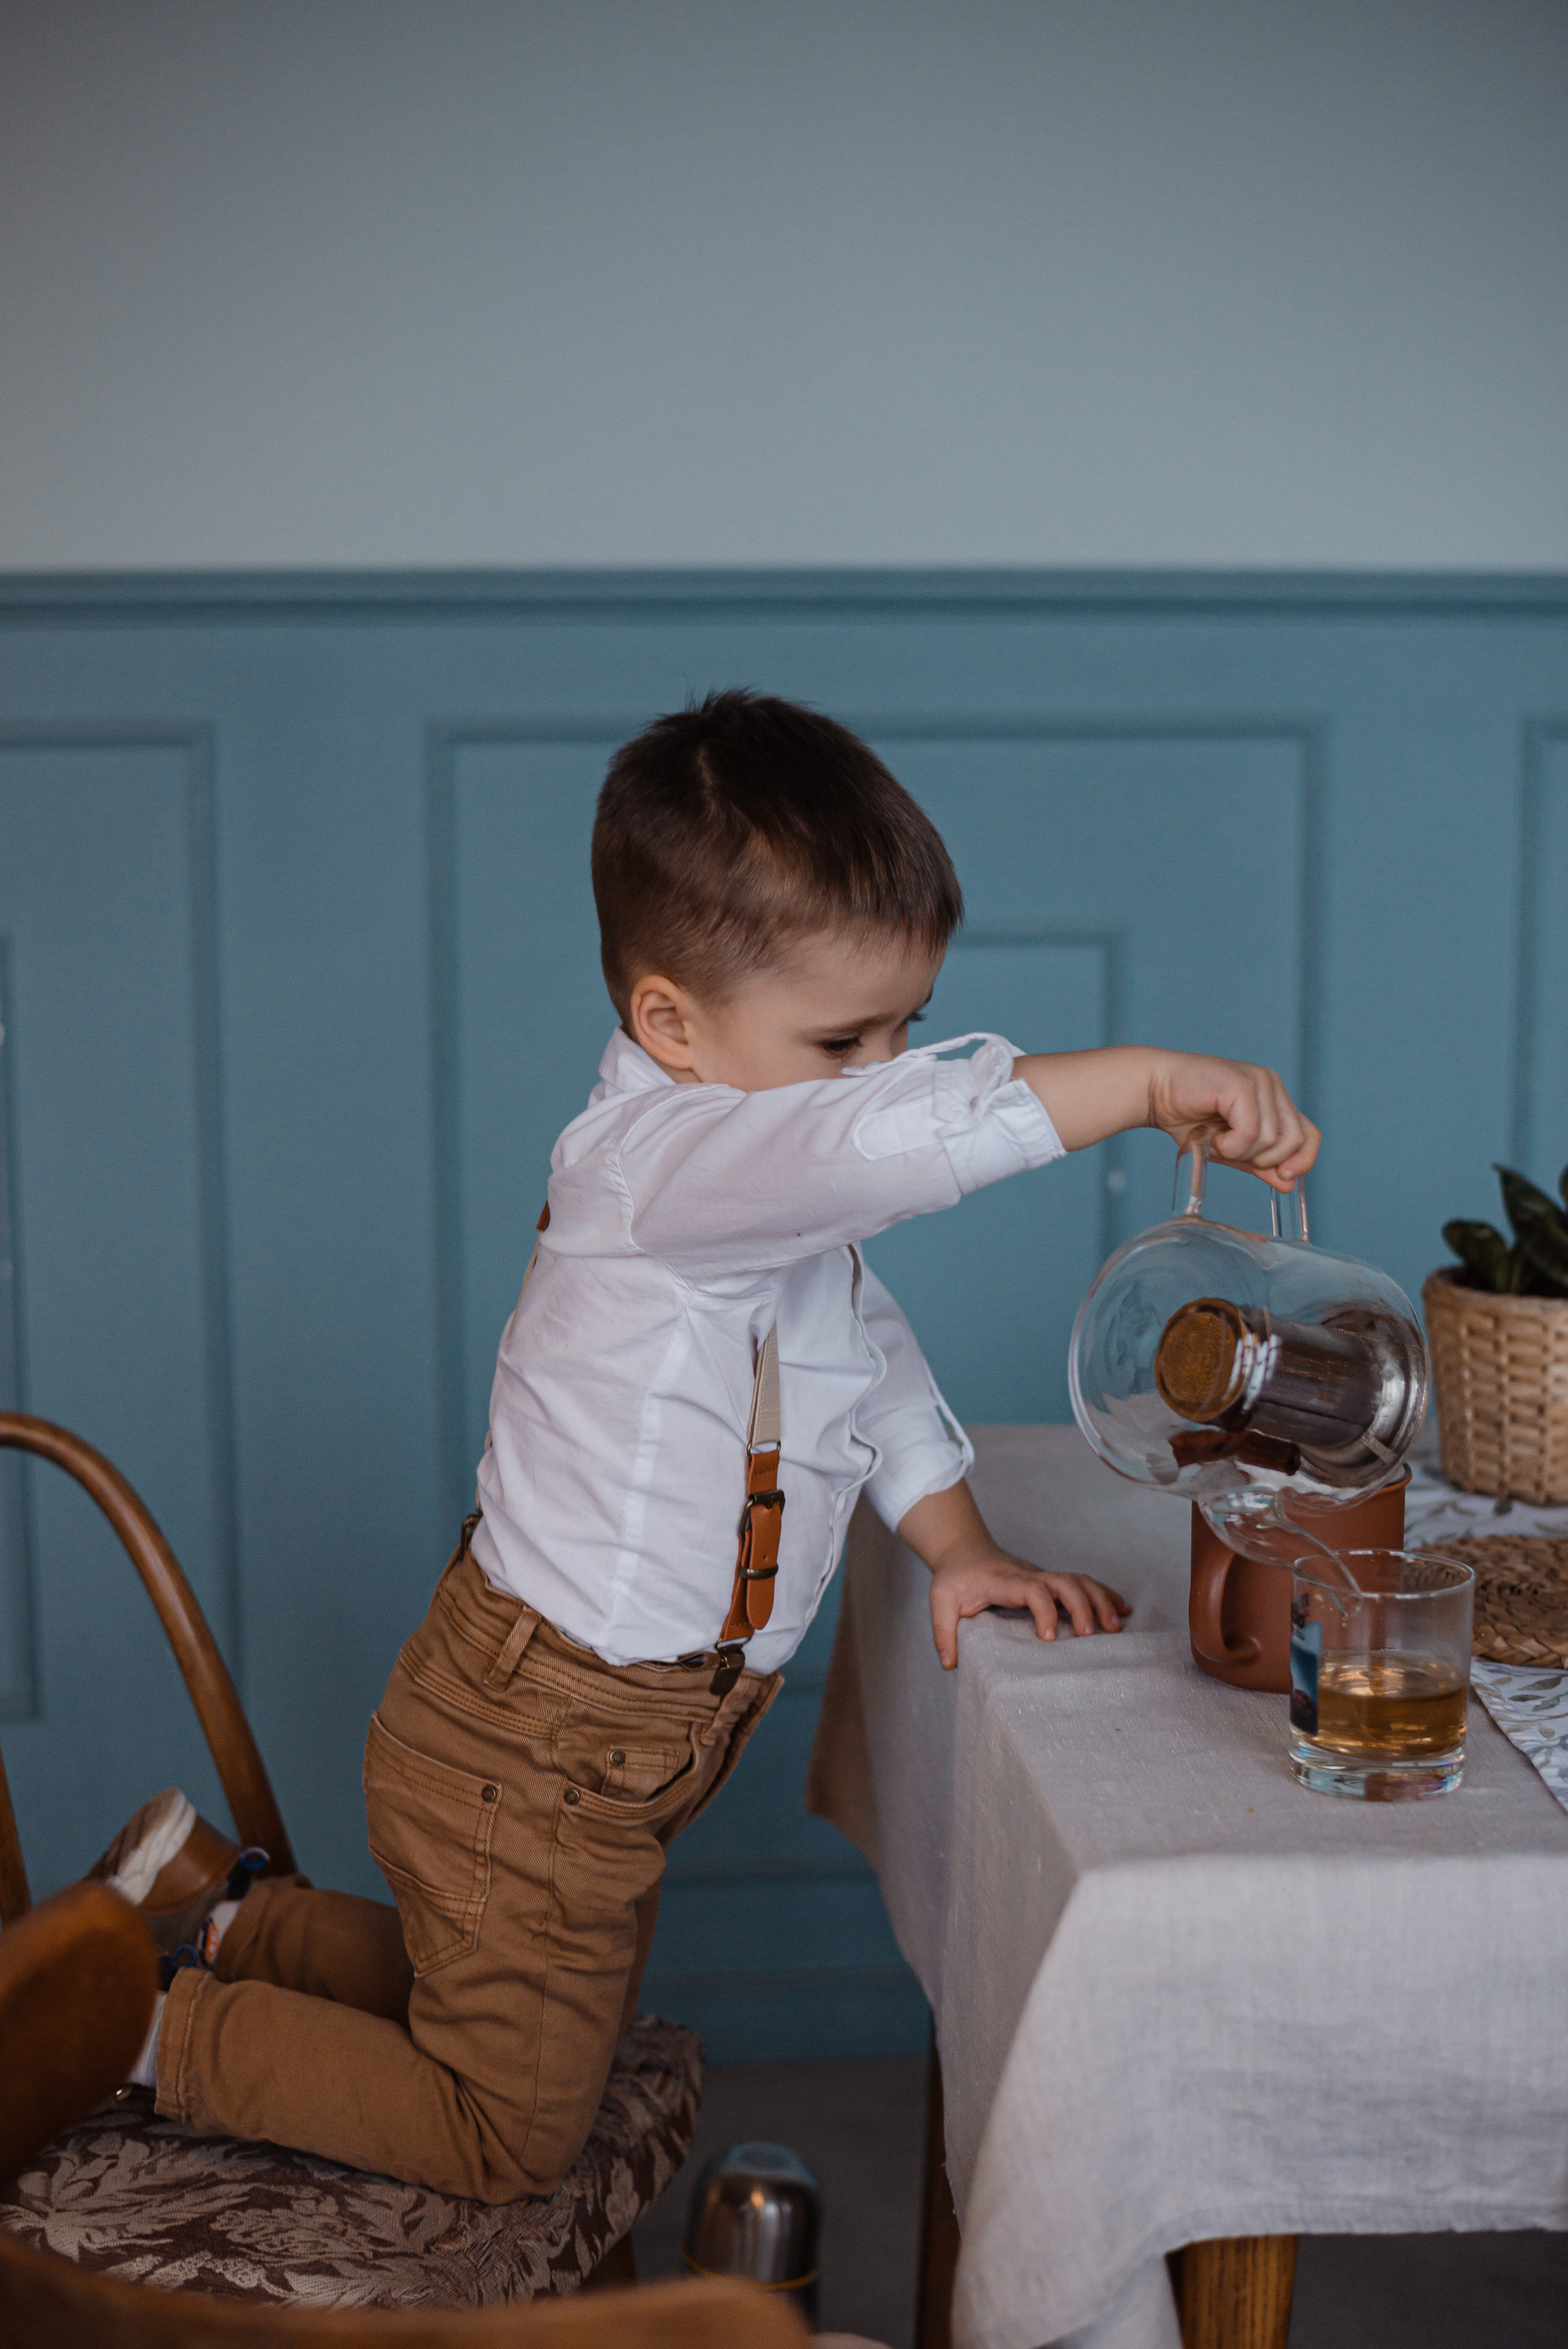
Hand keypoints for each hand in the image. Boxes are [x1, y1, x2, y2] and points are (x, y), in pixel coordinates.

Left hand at [927, 1543, 1129, 1669]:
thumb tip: (950, 1665)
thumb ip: (942, 1632)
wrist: (965, 1551)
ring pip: (1079, 1580)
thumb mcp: (940, 1601)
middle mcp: (1029, 1575)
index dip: (1044, 1609)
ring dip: (1100, 1599)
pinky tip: (1123, 1609)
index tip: (1049, 1637)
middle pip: (1064, 1581)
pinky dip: (1104, 1594)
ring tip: (1117, 1626)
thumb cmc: (955, 1579)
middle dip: (1082, 1605)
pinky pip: (1082, 1583)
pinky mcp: (1050, 1582)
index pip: (1031, 1588)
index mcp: (1004, 1581)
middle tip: (1093, 1636)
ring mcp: (1043, 1576)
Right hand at [1015, 1045, 1318, 1191]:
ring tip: (1217, 1142)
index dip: (1303, 1160)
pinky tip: (1212, 1137)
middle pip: (1294, 1139)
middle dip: (1264, 1160)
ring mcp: (1259, 1081)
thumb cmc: (1189, 1117)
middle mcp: (1272, 1085)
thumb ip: (1261, 1164)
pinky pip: (1252, 1132)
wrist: (1153, 1093)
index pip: (1309, 1133)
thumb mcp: (1232, 1149)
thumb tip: (1289, 1183)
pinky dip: (1231, 1145)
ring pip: (1272, 1139)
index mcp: (1274, 1097)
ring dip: (1241, 1153)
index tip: (1284, 1177)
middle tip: (1232, 1153)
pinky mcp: (1242, 1085)